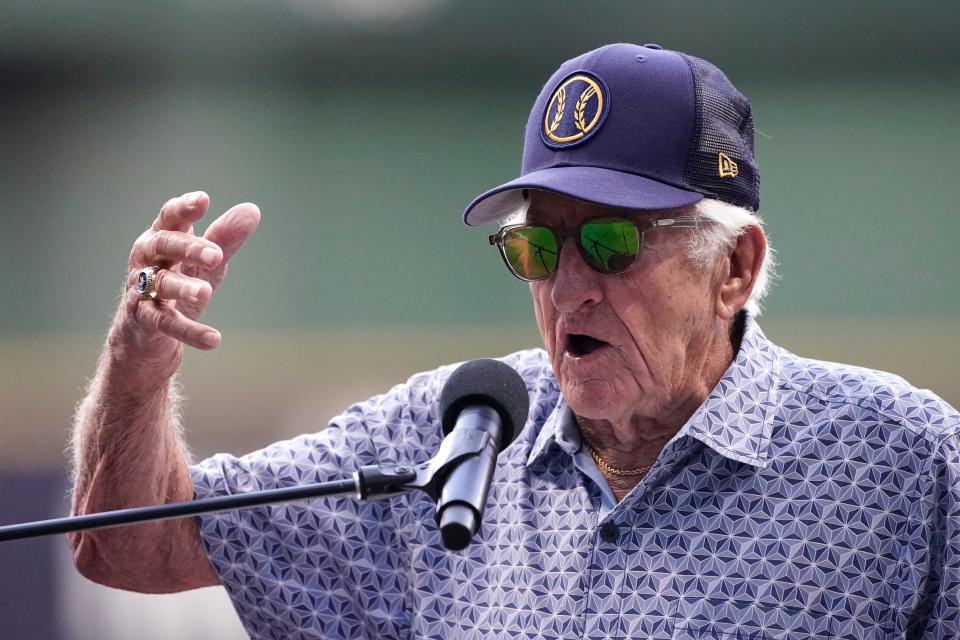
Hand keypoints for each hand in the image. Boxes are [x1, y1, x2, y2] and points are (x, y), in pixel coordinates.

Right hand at [119, 191, 259, 364]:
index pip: (169, 218)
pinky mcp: (144, 321)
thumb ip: (225, 239)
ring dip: (183, 287)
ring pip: (161, 284)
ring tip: (205, 293)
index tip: (203, 199)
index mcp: (161, 239)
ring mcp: (141, 291)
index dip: (183, 208)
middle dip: (188, 248)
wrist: (144, 334)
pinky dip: (189, 332)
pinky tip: (214, 339)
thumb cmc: (177, 286)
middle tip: (216, 255)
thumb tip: (252, 210)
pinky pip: (165, 324)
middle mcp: (146, 260)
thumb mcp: (205, 263)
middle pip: (163, 246)